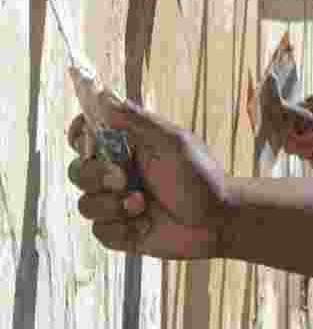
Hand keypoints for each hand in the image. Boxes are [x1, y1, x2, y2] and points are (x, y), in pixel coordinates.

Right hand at [67, 93, 236, 259]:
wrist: (217, 220)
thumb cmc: (200, 176)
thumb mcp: (173, 142)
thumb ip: (138, 120)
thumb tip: (104, 97)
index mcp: (128, 147)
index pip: (88, 135)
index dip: (79, 134)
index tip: (84, 137)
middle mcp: (118, 173)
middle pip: (79, 170)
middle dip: (94, 175)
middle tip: (122, 178)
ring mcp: (118, 203)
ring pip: (86, 204)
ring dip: (111, 205)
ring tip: (141, 204)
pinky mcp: (121, 231)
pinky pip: (100, 232)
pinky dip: (119, 230)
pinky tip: (143, 225)